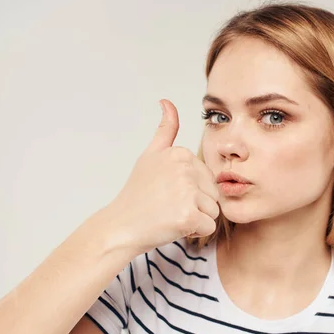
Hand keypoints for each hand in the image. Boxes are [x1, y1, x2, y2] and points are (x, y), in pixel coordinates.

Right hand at [103, 99, 219, 256]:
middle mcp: (185, 168)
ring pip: (213, 211)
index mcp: (180, 154)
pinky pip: (208, 227)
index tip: (167, 191)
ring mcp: (187, 191)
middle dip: (195, 205)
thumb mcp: (150, 156)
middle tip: (168, 206)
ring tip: (170, 215)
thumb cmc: (137, 195)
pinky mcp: (188, 214)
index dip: (191, 190)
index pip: (207, 178)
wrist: (120, 227)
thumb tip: (166, 102)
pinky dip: (194, 231)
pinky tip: (172, 226)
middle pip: (213, 194)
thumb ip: (165, 130)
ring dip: (195, 219)